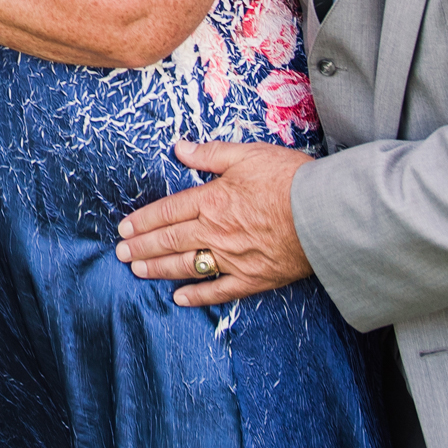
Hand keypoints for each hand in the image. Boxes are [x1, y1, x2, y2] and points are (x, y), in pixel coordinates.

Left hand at [115, 138, 314, 305]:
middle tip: (121, 253)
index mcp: (212, 200)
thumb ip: (210, 154)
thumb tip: (180, 149)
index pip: (168, 211)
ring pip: (186, 265)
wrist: (326, 213)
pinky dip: (198, 295)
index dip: (144, 220)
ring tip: (138, 270)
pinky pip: (219, 290)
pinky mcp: (254, 277)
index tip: (124, 228)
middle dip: (142, 247)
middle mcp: (216, 231)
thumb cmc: (290, 179)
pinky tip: (179, 299)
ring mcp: (233, 258)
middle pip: (170, 240)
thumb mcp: (247, 155)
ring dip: (159, 269)